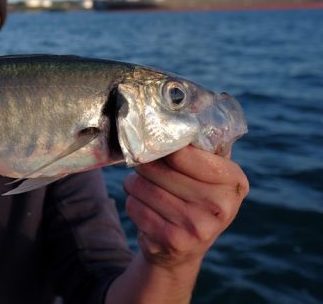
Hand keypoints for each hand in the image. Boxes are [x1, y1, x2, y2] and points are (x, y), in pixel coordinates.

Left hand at [123, 146, 248, 270]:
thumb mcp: (209, 174)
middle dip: (144, 165)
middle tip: (146, 167)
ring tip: (144, 186)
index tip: (156, 145)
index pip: (180, 152)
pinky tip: (144, 206)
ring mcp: (196, 226)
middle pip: (156, 168)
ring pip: (141, 186)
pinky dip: (132, 202)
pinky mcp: (172, 240)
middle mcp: (220, 205)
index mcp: (233, 180)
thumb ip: (199, 147)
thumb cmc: (195, 198)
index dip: (161, 146)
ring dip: (134, 183)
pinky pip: (134, 206)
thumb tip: (170, 116)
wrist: (186, 250)